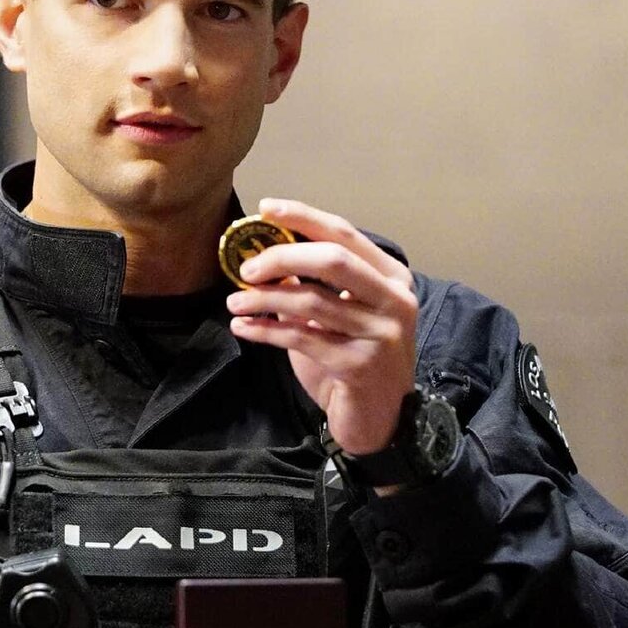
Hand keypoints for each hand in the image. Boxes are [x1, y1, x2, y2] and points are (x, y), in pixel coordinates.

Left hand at [226, 198, 417, 456]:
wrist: (378, 420)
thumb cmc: (354, 359)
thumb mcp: (339, 315)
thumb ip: (313, 284)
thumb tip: (263, 253)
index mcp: (391, 277)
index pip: (344, 234)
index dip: (303, 217)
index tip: (266, 208)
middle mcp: (393, 300)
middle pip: (332, 260)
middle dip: (281, 258)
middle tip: (246, 268)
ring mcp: (380, 333)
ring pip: (310, 301)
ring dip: (264, 299)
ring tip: (235, 301)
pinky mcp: (359, 365)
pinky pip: (300, 337)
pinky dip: (264, 330)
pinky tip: (242, 326)